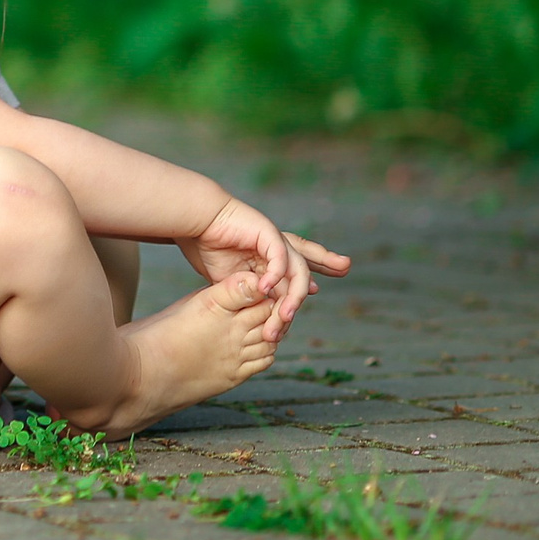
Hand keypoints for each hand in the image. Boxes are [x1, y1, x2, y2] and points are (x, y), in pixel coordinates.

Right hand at [176, 198, 352, 340]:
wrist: (193, 222)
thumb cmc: (205, 246)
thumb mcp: (230, 279)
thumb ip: (249, 293)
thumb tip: (261, 311)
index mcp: (266, 255)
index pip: (294, 267)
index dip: (306, 279)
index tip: (318, 290)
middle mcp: (275, 246)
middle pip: (307, 259)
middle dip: (328, 262)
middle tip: (345, 267)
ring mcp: (273, 240)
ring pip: (297, 270)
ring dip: (294, 296)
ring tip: (285, 317)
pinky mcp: (268, 233)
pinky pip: (280, 259)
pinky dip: (275, 277)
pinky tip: (265, 291)